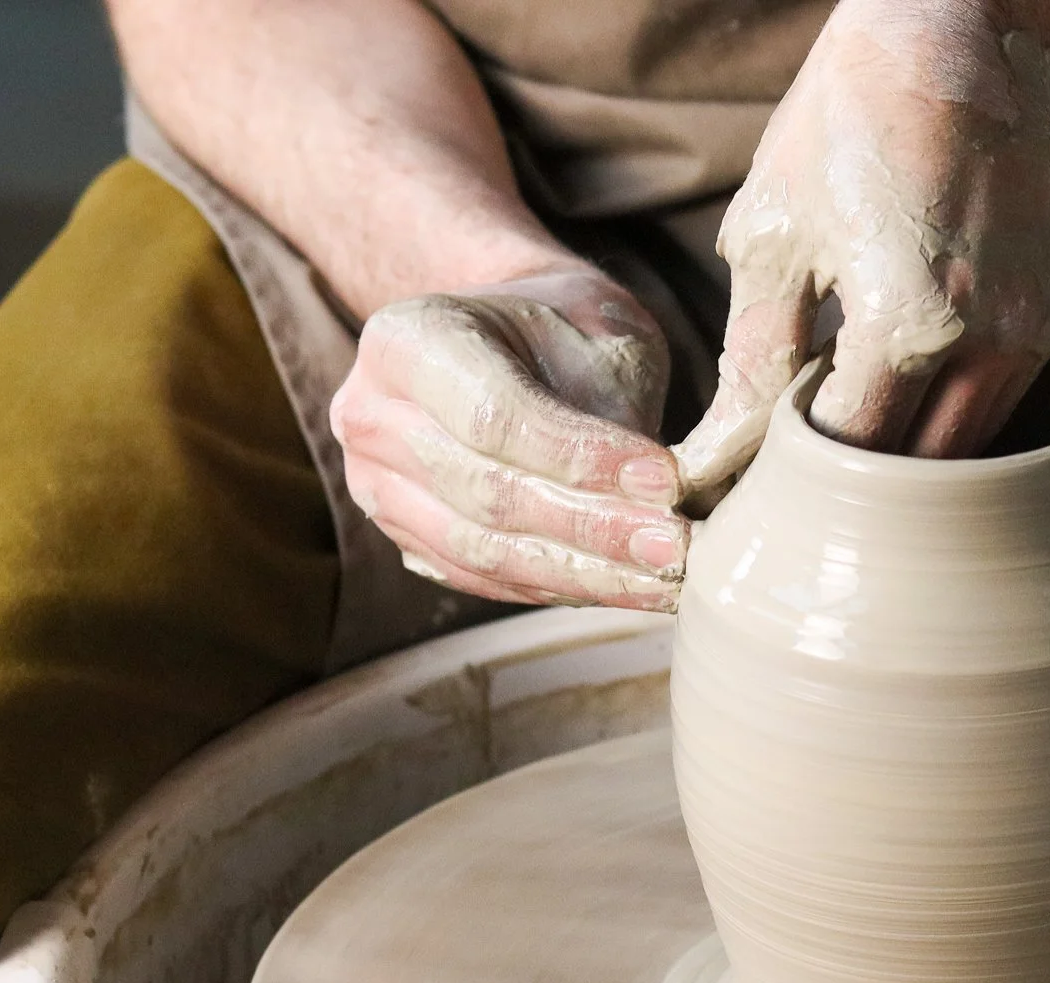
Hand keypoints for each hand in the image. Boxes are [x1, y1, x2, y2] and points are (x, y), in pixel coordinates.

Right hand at [332, 266, 688, 608]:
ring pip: (485, 552)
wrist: (508, 342)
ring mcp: (378, 486)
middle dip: (593, 528)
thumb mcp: (596, 328)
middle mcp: (372, 416)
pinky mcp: (408, 538)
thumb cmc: (558, 328)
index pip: (496, 416)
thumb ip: (615, 400)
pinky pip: (486, 579)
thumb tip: (672, 492)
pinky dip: (563, 588)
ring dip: (586, 574)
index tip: (666, 482)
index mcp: (406, 340)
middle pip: (487, 494)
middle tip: (676, 544)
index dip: (584, 458)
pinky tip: (629, 588)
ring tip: (665, 578)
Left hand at [675, 0, 1049, 493]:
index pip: (849, 457)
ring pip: (967, 455)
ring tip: (846, 427)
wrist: (959, 40)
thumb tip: (712, 460)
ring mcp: (1032, 337)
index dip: (796, 478)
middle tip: (799, 473)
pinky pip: (997, 411)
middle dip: (857, 487)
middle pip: (916, 477)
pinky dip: (947, 421)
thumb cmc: (848, 123)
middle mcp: (985, 343)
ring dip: (906, 459)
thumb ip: (751, 363)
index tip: (756, 481)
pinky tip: (899, 393)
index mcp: (906, 326)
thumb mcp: (774, 237)